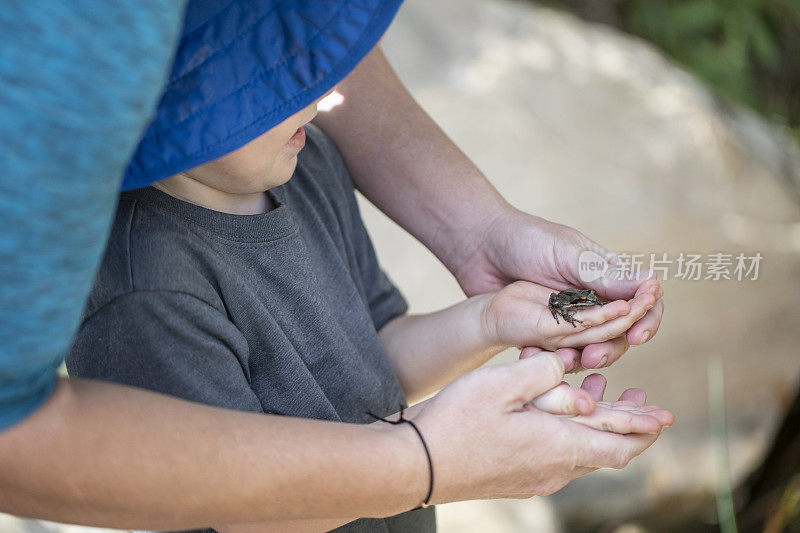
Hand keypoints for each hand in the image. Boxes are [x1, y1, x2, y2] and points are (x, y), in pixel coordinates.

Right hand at [402, 352, 667, 502]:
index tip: (665, 417)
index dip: (643, 430)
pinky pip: (555, 454)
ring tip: (596, 389)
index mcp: (556, 445)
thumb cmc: (456, 423)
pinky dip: (567, 430)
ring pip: (578, 449)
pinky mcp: (515, 477)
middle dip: (625, 423)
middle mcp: (552, 468)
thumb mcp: (500, 384)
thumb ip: (542, 373)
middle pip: (604, 450)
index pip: (618, 444)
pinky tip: (552, 409)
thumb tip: (566, 370)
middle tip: (641, 399)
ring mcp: (533, 477)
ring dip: (593, 422)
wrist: (417, 466)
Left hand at [451, 207, 663, 347]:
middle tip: (592, 356)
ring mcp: (568, 317)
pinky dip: (553, 358)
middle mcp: (592, 299)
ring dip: (584, 358)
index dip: (647, 320)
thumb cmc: (525, 239)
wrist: (480, 245)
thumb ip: (603, 275)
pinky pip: (556, 352)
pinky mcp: (543, 330)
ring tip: (568, 361)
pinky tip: (539, 358)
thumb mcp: (567, 254)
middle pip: (620, 333)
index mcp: (606, 276)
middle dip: (612, 348)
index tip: (636, 334)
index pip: (643, 302)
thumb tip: (652, 282)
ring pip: (590, 348)